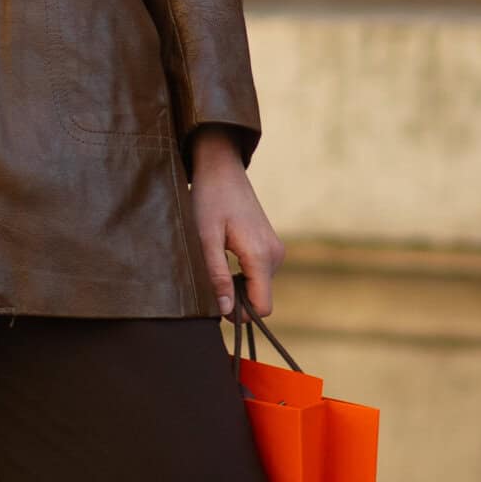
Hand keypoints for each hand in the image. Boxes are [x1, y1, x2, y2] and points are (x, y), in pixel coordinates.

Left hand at [189, 124, 284, 319]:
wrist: (221, 168)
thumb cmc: (210, 199)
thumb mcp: (205, 238)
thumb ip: (216, 275)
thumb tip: (226, 311)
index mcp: (261, 255)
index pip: (262, 307)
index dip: (240, 313)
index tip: (216, 301)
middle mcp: (275, 255)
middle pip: (260, 298)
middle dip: (236, 298)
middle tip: (209, 278)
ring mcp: (275, 249)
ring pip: (259, 287)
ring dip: (237, 285)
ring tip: (215, 262)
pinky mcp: (270, 245)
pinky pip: (259, 274)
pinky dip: (242, 274)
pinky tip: (224, 256)